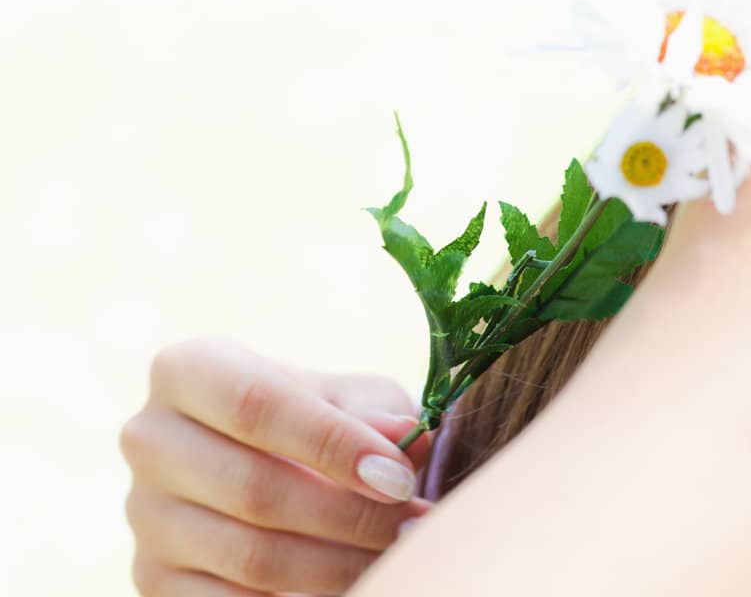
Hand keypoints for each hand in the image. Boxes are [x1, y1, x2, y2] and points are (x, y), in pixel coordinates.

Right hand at [119, 335, 435, 594]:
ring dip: (337, 565)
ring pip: (250, 558)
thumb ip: (371, 411)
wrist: (261, 461)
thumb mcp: (342, 395)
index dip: (332, 444)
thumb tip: (406, 438)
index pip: (256, 405)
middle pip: (254, 489)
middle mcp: (150, 440)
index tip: (399, 477)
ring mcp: (145, 517)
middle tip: (413, 524)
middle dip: (348, 514)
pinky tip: (354, 584)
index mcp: (186, 369)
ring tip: (399, 554)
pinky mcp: (152, 580)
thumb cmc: (310, 416)